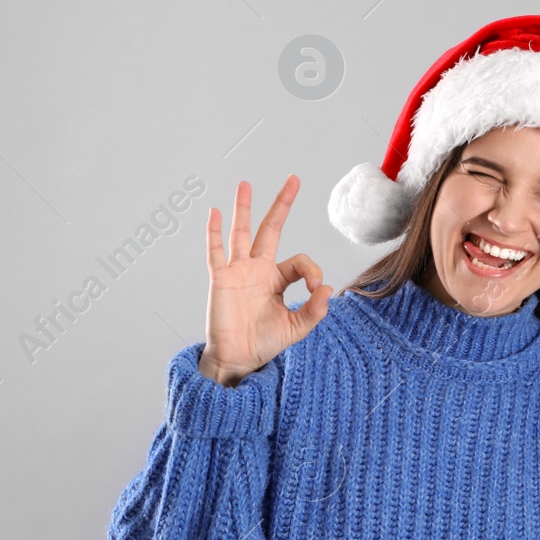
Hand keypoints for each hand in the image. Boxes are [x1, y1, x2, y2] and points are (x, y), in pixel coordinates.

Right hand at [199, 176, 332, 385]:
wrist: (238, 359)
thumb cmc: (264, 343)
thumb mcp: (297, 328)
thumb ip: (314, 311)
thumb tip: (327, 288)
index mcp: (277, 279)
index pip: (299, 260)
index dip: (312, 270)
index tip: (315, 289)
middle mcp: (258, 269)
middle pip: (271, 229)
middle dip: (281, 204)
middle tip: (293, 179)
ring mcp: (238, 272)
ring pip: (242, 233)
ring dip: (244, 208)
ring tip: (245, 184)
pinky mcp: (221, 280)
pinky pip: (216, 252)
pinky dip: (213, 233)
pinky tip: (213, 212)